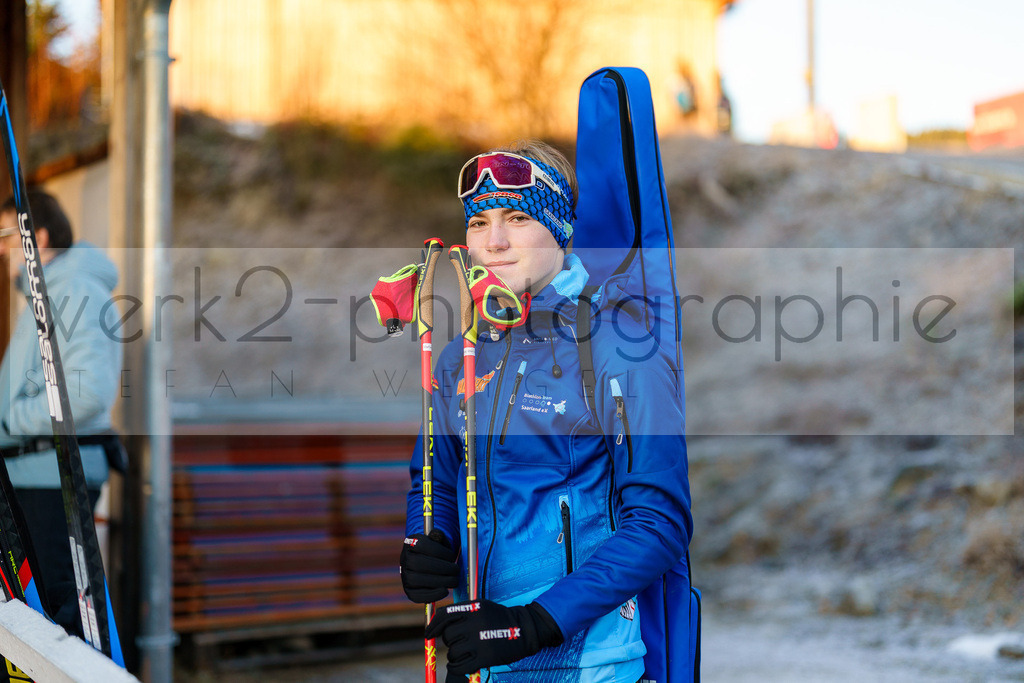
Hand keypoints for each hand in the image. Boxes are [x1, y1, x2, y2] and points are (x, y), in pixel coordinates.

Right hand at [400, 530, 458, 602]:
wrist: (427, 562)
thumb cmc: (436, 551)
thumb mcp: (439, 541)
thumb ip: (439, 536)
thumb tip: (436, 533)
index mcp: (411, 543)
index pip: (423, 546)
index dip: (440, 552)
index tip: (452, 556)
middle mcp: (404, 559)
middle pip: (419, 564)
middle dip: (441, 568)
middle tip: (456, 570)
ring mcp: (404, 575)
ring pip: (416, 579)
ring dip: (438, 581)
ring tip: (453, 581)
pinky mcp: (409, 590)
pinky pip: (417, 595)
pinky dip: (432, 594)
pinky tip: (444, 590)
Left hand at [425, 599, 562, 681]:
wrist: (524, 630)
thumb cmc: (500, 618)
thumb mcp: (482, 606)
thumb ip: (463, 612)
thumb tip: (439, 623)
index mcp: (473, 608)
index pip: (444, 616)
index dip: (433, 626)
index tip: (429, 633)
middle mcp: (475, 623)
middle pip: (448, 635)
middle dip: (449, 641)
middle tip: (458, 642)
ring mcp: (479, 641)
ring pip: (453, 651)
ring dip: (454, 655)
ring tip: (463, 653)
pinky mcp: (485, 657)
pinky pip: (459, 666)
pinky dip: (455, 667)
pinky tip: (459, 664)